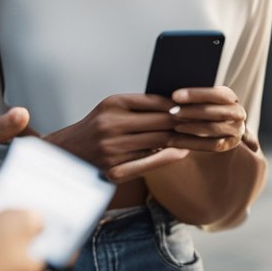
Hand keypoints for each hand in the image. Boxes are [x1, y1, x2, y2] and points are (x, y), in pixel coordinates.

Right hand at [44, 94, 194, 182]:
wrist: (66, 154)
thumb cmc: (95, 128)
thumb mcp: (111, 109)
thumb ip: (139, 106)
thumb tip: (175, 105)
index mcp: (113, 104)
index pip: (154, 101)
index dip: (177, 105)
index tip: (195, 106)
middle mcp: (112, 124)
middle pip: (160, 122)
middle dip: (184, 122)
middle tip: (205, 121)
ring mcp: (113, 148)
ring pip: (158, 142)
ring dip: (181, 139)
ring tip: (199, 136)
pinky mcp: (114, 169)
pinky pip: (149, 162)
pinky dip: (168, 156)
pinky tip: (182, 152)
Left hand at [167, 86, 247, 154]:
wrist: (213, 137)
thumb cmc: (197, 113)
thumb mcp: (198, 102)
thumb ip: (191, 99)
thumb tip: (174, 95)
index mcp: (229, 97)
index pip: (216, 94)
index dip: (196, 94)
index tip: (174, 96)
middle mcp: (238, 112)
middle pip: (216, 112)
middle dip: (192, 111)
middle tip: (171, 112)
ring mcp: (237, 129)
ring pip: (214, 128)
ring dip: (192, 127)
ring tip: (174, 126)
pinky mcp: (230, 144)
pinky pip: (212, 144)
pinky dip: (192, 142)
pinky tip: (175, 140)